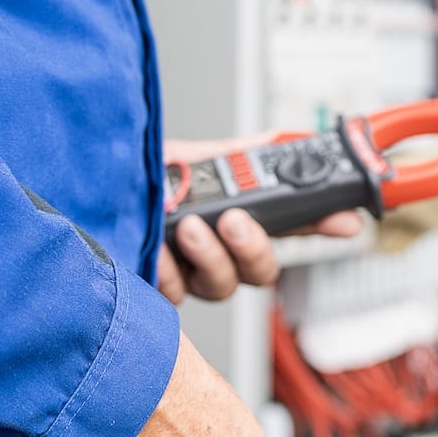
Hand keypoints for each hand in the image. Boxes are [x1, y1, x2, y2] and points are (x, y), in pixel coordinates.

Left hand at [159, 135, 362, 303]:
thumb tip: (288, 142)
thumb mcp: (198, 158)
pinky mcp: (157, 292)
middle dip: (253, 247)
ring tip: (185, 228)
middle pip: (262, 272)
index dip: (324, 226)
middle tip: (233, 220)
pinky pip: (174, 294)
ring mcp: (190, 276)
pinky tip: (153, 247)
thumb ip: (244, 154)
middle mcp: (219, 254)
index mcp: (238, 219)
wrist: (92, 188)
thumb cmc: (145, 179)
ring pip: (222, 287)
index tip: (345, 220)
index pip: (294, 228)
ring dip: (209, 257)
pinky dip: (165, 269)